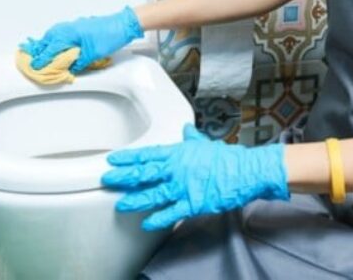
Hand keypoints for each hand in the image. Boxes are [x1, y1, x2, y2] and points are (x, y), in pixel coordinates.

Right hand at [20, 7, 142, 70]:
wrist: (123, 24)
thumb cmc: (110, 35)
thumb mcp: (92, 54)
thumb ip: (78, 62)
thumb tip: (69, 68)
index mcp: (68, 34)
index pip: (50, 49)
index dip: (42, 59)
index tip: (34, 66)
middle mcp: (68, 28)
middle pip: (48, 39)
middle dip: (39, 49)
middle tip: (31, 58)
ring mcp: (74, 26)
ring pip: (54, 35)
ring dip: (47, 43)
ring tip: (41, 53)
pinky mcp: (80, 26)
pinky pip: (62, 33)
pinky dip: (56, 39)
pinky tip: (58, 45)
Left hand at [101, 124, 288, 230]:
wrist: (245, 172)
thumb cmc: (227, 158)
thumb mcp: (206, 143)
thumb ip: (192, 139)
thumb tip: (186, 129)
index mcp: (179, 153)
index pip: (148, 154)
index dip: (129, 157)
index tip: (113, 159)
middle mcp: (177, 169)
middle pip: (145, 173)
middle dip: (124, 177)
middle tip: (108, 179)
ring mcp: (183, 187)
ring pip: (153, 194)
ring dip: (135, 200)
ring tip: (121, 204)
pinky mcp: (192, 203)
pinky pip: (171, 212)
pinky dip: (158, 218)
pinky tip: (146, 223)